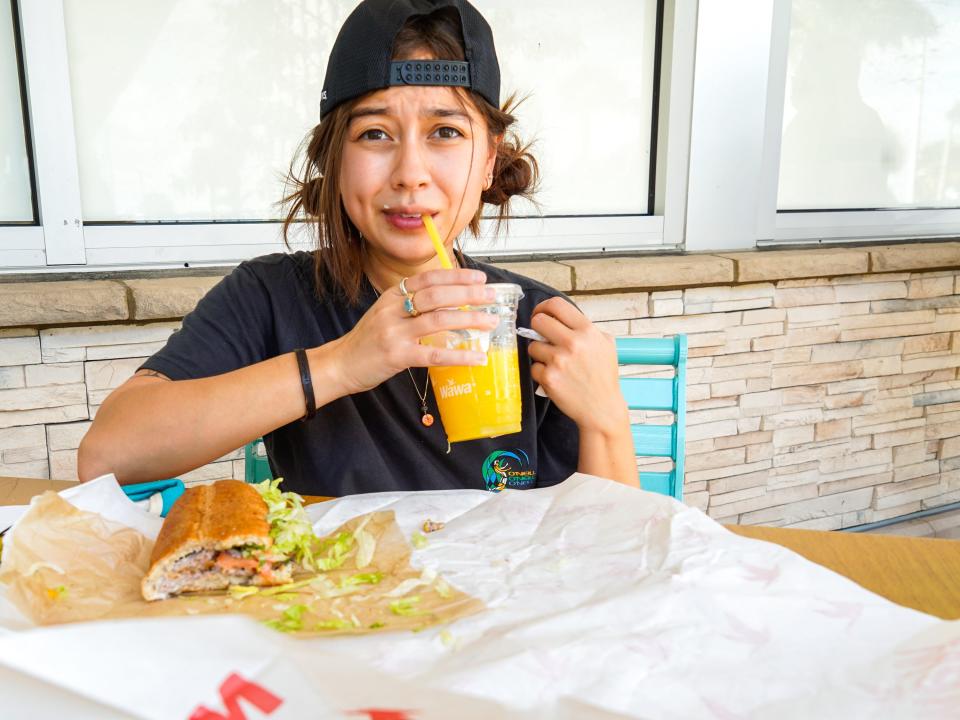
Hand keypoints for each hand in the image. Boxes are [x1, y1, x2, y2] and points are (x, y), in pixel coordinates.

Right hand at [326, 269, 499, 394]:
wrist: (340, 364)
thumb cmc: (367, 340)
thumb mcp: (386, 314)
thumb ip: (411, 306)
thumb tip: (449, 301)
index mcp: (392, 296)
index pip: (429, 279)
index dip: (456, 276)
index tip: (479, 277)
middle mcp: (394, 310)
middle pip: (437, 295)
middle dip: (468, 295)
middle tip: (492, 297)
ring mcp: (395, 332)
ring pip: (439, 320)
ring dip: (470, 320)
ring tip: (490, 322)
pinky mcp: (398, 356)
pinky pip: (435, 354)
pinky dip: (460, 356)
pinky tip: (477, 357)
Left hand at [528, 297, 628, 433]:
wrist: (602, 408)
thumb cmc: (603, 377)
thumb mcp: (606, 345)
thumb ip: (586, 328)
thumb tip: (562, 318)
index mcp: (587, 331)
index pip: (557, 304)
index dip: (543, 307)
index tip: (541, 314)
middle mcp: (573, 343)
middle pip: (538, 321)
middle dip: (536, 328)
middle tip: (540, 337)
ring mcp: (559, 360)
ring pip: (532, 346)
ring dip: (539, 354)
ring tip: (554, 364)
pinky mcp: (549, 378)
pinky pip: (533, 367)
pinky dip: (540, 373)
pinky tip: (555, 378)